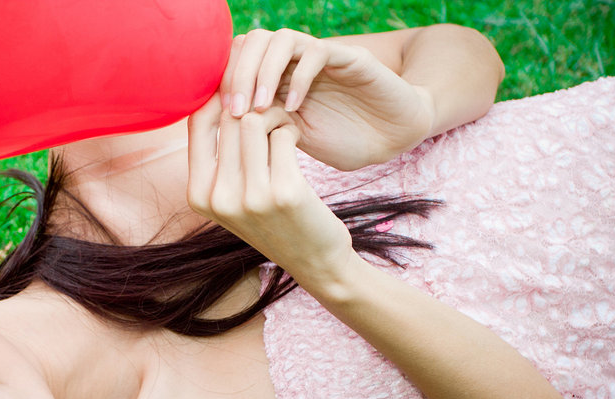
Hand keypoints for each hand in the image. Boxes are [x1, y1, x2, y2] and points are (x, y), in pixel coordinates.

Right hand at [187, 94, 354, 280]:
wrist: (313, 261)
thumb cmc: (272, 220)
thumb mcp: (232, 195)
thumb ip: (218, 156)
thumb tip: (215, 93)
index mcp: (197, 196)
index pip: (196, 123)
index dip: (218, 96)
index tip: (241, 91)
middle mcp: (219, 198)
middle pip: (228, 119)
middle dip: (252, 104)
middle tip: (270, 109)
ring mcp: (251, 198)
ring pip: (254, 122)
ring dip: (273, 114)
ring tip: (282, 124)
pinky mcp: (284, 193)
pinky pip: (282, 135)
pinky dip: (290, 130)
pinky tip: (294, 139)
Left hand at [221, 29, 434, 169]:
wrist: (394, 139)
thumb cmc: (344, 142)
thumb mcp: (294, 140)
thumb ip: (262, 129)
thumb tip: (221, 131)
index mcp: (277, 78)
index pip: (237, 60)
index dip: (223, 84)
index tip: (220, 118)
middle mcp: (295, 62)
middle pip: (252, 42)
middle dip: (237, 75)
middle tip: (235, 111)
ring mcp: (321, 57)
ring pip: (279, 39)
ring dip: (262, 72)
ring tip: (260, 106)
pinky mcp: (349, 58)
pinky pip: (316, 52)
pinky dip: (299, 78)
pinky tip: (295, 107)